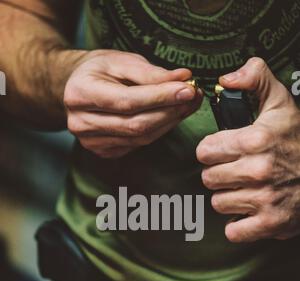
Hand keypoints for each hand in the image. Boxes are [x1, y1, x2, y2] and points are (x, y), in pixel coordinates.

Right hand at [64, 50, 201, 157]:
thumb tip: (183, 78)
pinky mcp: (103, 152)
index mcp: (80, 94)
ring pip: (141, 138)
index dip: (161, 97)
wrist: (74, 88)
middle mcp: (81, 122)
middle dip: (170, 112)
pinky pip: (138, 144)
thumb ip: (151, 72)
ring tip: (187, 104)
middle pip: (136, 125)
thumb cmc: (99, 71)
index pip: (128, 101)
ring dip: (169, 122)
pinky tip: (170, 116)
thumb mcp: (121, 61)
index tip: (188, 89)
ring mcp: (91, 142)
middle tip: (193, 97)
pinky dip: (159, 131)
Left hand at [197, 57, 299, 242]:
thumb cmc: (299, 139)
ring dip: (229, 198)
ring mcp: (265, 199)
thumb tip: (227, 78)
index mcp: (255, 139)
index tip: (223, 152)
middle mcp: (258, 170)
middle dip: (219, 175)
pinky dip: (238, 225)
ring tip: (246, 190)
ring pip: (218, 203)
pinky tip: (249, 212)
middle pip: (208, 179)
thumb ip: (254, 79)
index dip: (212, 152)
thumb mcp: (280, 102)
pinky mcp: (270, 223)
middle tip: (236, 172)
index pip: (204, 152)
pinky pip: (233, 231)